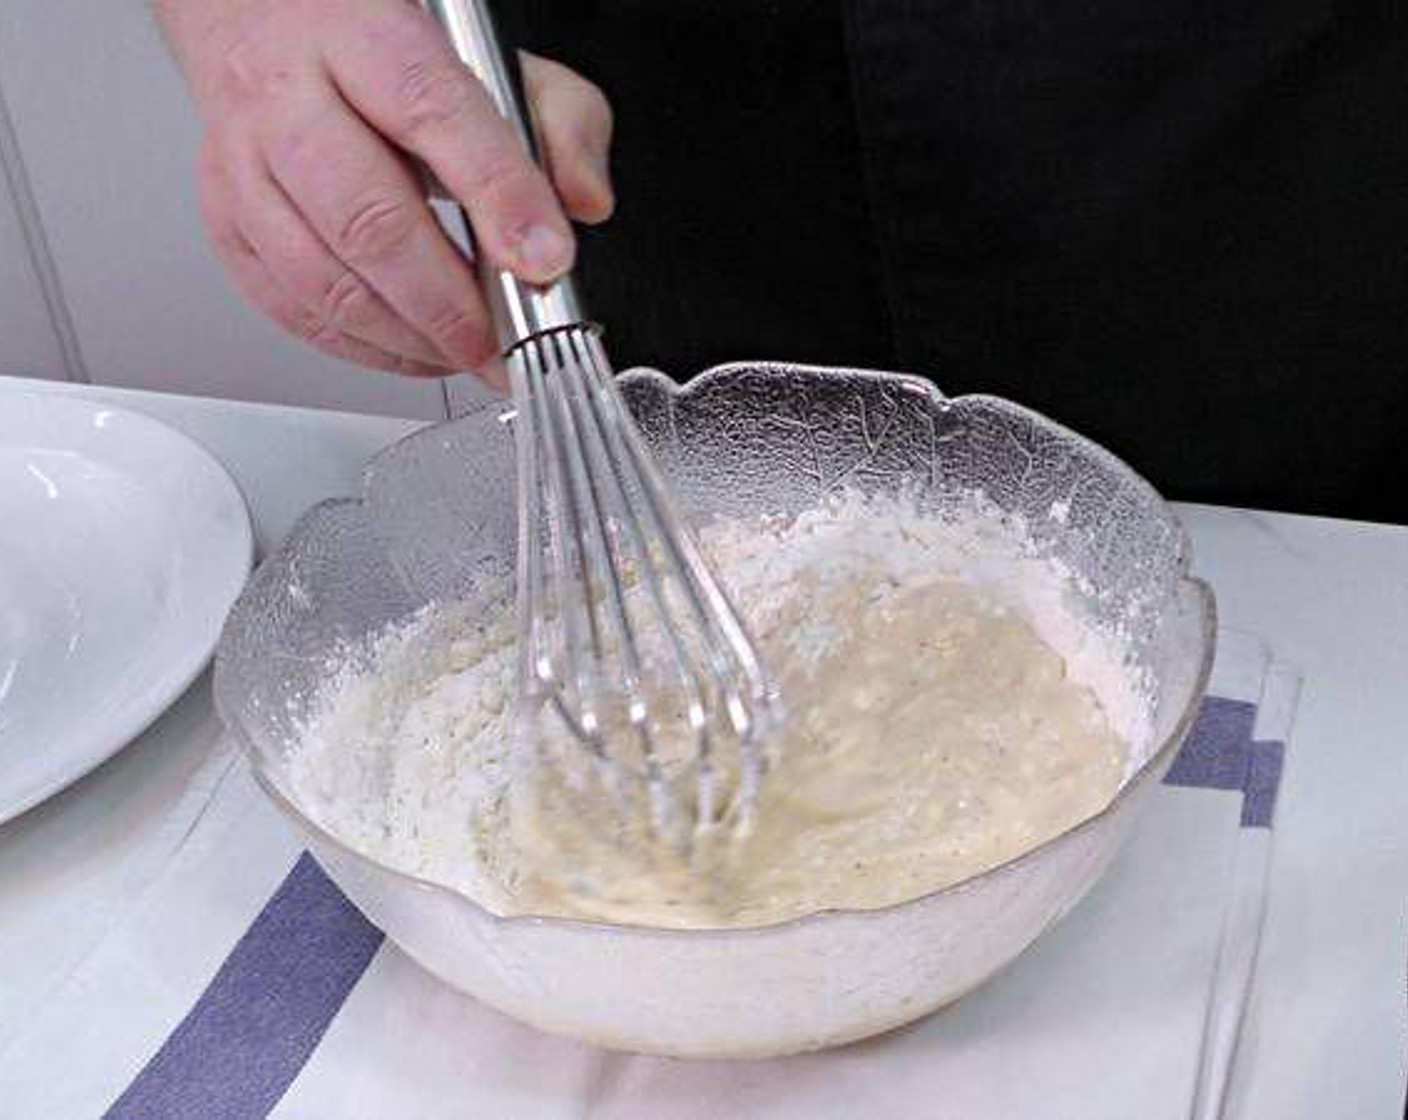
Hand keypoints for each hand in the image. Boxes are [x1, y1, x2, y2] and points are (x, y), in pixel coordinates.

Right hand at [160, 0, 613, 382]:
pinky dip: (367, 349)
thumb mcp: (494, 60)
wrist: (263, 30)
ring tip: (467, 351)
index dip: (498, 196)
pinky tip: (417, 348)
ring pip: (324, 279)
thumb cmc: (380, 57)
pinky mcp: (229, 226)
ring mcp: (245, 166)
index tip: (544, 258)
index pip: (435, 114)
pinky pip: (295, 311)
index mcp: (362, 37)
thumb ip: (559, 124)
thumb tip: (582, 202)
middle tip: (502, 340)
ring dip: (409, 337)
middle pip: (367, 217)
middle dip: (447, 302)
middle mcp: (287, 98)